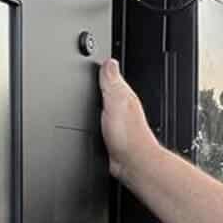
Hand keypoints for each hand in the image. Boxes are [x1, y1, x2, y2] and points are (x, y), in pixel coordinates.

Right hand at [99, 58, 160, 183]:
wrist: (131, 162)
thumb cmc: (129, 136)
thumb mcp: (116, 102)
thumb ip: (112, 81)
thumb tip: (109, 61)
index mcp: (123, 95)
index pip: (111, 75)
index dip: (101, 67)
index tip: (95, 60)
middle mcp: (121, 106)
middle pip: (107, 90)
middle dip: (99, 84)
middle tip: (91, 74)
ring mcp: (117, 120)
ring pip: (104, 105)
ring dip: (97, 102)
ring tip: (91, 93)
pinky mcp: (110, 134)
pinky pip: (101, 121)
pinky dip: (95, 119)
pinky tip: (92, 119)